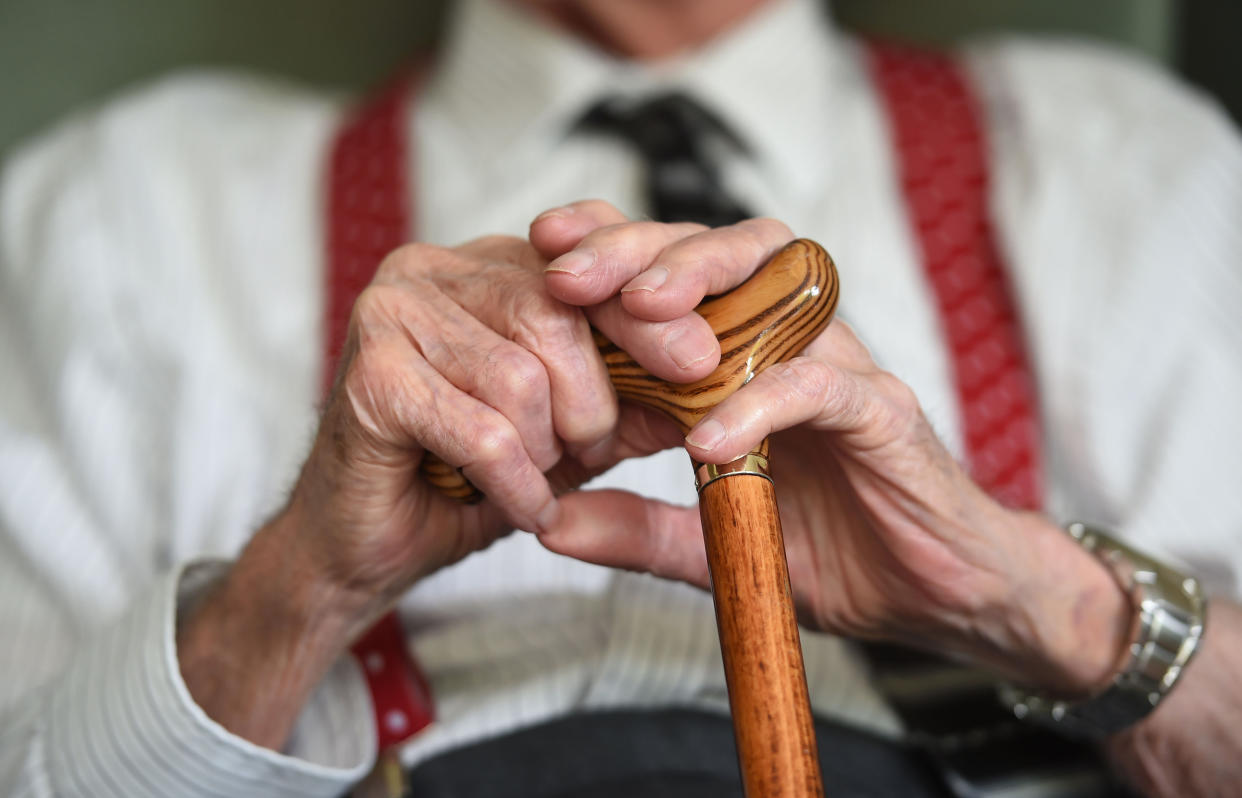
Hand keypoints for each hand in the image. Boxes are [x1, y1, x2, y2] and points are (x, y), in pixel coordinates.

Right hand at [176, 203, 799, 747]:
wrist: (365, 545)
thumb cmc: (466, 479)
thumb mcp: (568, 430)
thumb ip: (629, 394)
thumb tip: (711, 369)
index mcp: (483, 265)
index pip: (585, 262)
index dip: (648, 313)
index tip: (701, 362)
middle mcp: (432, 269)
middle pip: (557, 313)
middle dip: (594, 402)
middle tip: (588, 454)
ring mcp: (391, 312)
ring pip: (523, 377)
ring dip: (546, 450)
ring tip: (533, 480)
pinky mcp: (370, 373)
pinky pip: (484, 431)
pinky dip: (515, 484)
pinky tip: (515, 507)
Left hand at [534, 208, 1131, 695]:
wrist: (939, 597)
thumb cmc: (837, 553)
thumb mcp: (715, 544)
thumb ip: (637, 528)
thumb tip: (547, 522)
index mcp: (744, 361)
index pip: (676, 277)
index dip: (611, 251)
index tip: (541, 252)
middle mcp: (789, 348)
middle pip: (717, 254)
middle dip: (638, 248)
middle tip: (568, 271)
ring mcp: (838, 370)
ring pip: (775, 286)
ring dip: (700, 283)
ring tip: (632, 309)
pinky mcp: (882, 412)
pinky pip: (819, 387)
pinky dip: (760, 404)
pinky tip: (706, 437)